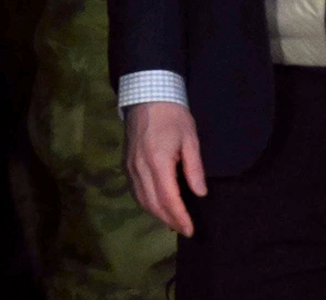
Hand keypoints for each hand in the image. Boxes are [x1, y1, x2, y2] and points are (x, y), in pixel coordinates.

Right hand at [124, 101, 207, 236]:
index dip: (179, 217)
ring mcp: (130, 166)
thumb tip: (199, 193)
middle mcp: (140, 168)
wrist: (147, 96)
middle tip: (184, 230)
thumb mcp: (190, 139)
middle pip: (152, 203)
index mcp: (158, 162)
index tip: (190, 229)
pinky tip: (157, 206)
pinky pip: (135, 190)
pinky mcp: (126, 164)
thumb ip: (194, 168)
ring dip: (157, 214)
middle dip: (169, 220)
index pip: (168, 198)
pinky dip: (146, 203)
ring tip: (172, 222)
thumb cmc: (173, 116)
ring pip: (141, 199)